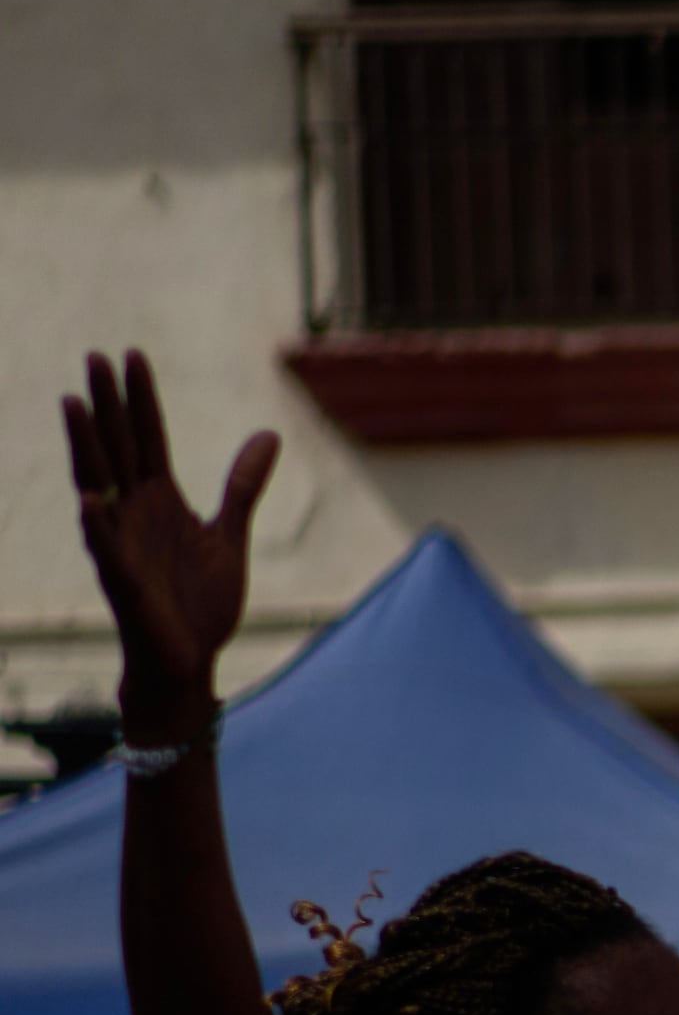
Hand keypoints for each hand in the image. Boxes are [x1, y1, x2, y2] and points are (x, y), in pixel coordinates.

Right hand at [60, 350, 274, 734]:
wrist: (191, 659)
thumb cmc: (201, 599)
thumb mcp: (229, 533)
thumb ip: (242, 486)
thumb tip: (268, 435)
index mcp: (160, 499)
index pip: (147, 437)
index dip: (141, 398)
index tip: (132, 354)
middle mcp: (134, 513)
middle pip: (117, 448)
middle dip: (107, 404)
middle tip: (94, 356)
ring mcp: (123, 543)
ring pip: (98, 485)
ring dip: (86, 446)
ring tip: (73, 404)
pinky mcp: (123, 580)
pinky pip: (106, 548)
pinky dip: (97, 523)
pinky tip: (89, 498)